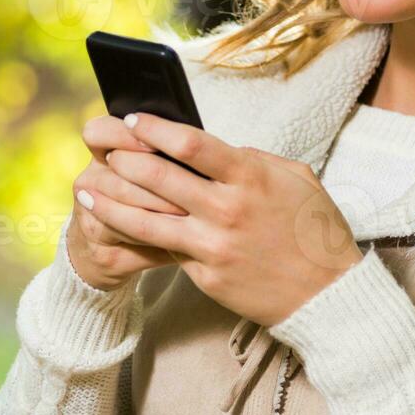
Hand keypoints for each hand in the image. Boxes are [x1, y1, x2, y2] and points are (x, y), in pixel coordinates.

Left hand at [83, 112, 365, 325]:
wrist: (328, 294)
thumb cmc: (315, 230)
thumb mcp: (296, 178)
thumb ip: (256, 160)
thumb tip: (220, 151)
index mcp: (251, 177)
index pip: (191, 144)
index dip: (156, 128)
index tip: (133, 120)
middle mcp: (228, 209)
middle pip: (159, 177)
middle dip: (124, 160)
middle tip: (104, 151)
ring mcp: (214, 246)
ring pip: (147, 220)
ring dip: (110, 203)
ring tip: (86, 190)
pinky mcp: (206, 276)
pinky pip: (163, 252)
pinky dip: (133, 239)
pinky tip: (111, 229)